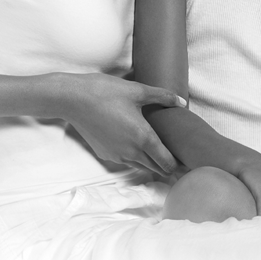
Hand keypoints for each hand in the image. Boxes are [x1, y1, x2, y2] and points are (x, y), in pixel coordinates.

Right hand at [53, 72, 185, 176]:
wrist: (72, 99)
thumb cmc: (105, 92)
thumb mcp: (138, 90)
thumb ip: (163, 96)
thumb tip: (182, 102)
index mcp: (143, 138)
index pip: (166, 163)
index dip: (179, 165)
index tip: (188, 163)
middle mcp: (130, 152)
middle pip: (156, 168)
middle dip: (168, 166)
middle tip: (179, 158)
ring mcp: (116, 155)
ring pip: (140, 166)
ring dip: (152, 162)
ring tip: (161, 151)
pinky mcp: (104, 154)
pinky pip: (126, 160)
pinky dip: (135, 157)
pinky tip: (138, 144)